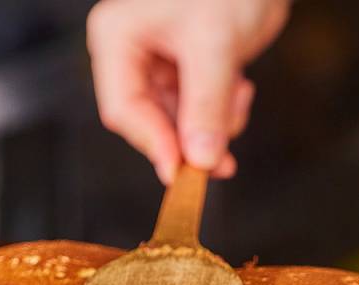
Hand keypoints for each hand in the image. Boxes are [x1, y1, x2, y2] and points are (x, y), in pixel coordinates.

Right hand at [87, 0, 288, 182]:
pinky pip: (196, 108)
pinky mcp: (184, 68)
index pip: (124, 108)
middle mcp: (130, 53)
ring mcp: (157, 62)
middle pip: (149, 120)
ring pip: (176, 120)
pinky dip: (221, 112)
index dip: (154, 143)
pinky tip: (240, 90)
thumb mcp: (215, 43)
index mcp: (117, 38)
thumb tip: (201, 159)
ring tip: (240, 98)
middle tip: (223, 160)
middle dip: (190, 138)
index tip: (183, 172)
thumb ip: (207, 104)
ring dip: (212, 126)